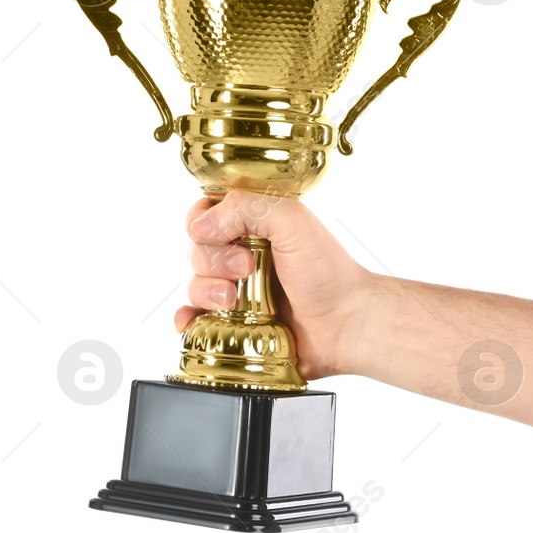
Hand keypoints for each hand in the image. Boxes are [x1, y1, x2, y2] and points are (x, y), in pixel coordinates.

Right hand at [174, 191, 373, 379]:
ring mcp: (235, 291)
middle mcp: (240, 255)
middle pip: (196, 249)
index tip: (226, 234)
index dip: (204, 222)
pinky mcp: (233, 323)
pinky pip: (194, 319)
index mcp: (253, 225)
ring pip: (193, 284)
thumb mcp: (293, 221)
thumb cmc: (328, 273)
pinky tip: (190, 321)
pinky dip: (186, 319)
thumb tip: (200, 226)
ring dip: (206, 291)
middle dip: (214, 260)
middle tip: (247, 268)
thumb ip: (246, 207)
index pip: (205, 213)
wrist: (346, 325)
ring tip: (234, 302)